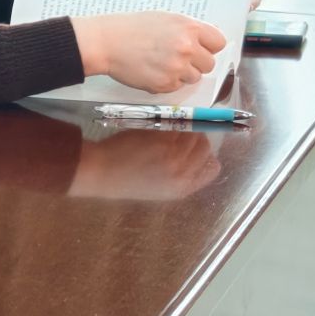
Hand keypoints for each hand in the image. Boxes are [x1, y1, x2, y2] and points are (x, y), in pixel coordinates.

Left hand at [70, 129, 222, 201]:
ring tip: (166, 136)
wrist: (101, 173)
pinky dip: (169, 126)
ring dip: (183, 130)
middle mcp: (182, 173)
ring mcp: (173, 155)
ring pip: (194, 134)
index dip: (206, 157)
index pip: (213, 168)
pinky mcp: (162, 139)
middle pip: (206, 147)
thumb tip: (201, 159)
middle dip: (196, 140)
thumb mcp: (160, 189)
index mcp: (182, 189)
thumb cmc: (126, 181)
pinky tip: (155, 134)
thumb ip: (182, 177)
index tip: (194, 152)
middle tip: (179, 138)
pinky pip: (177, 127)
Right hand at [73, 11, 227, 96]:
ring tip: (162, 65)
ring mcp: (176, 68)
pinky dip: (166, 82)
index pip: (218, 43)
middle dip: (196, 63)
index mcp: (190, 29)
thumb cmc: (132, 28)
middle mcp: (187, 49)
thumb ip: (188, 30)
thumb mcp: (166, 19)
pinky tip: (152, 71)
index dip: (208, 47)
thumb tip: (204, 43)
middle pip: (209, 64)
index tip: (200, 48)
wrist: (107, 42)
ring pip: (194, 78)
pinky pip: (175, 87)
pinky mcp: (164, 84)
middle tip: (177, 58)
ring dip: (182, 74)